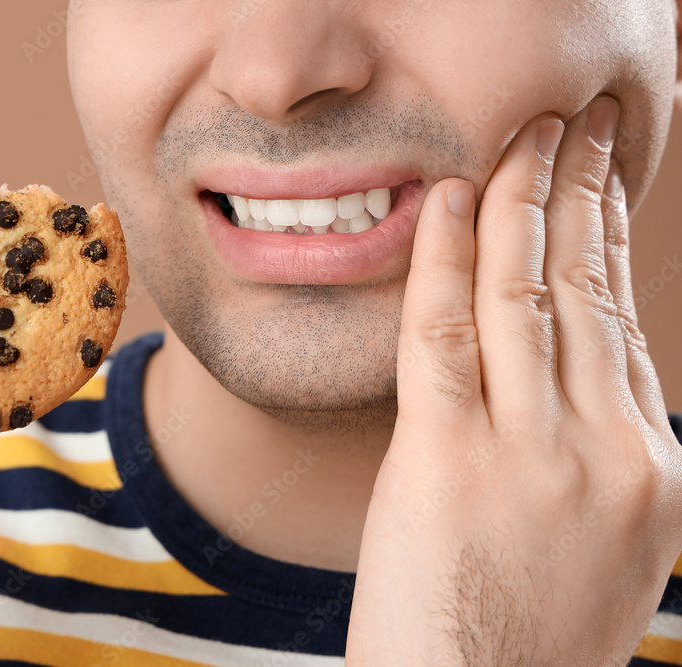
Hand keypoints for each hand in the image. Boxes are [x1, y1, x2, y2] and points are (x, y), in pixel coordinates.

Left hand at [344, 98, 681, 664]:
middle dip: (578, 193)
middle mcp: (605, 450)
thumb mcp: (602, 549)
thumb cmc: (528, 639)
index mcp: (649, 467)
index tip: (594, 183)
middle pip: (586, 290)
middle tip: (569, 126)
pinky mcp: (450, 463)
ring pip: (524, 295)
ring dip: (520, 202)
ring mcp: (531, 454)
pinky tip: (449, 202)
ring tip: (517, 139)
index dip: (605, 240)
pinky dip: (445, 261)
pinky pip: (445, 336)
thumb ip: (598, 461)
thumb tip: (579, 383)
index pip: (621, 322)